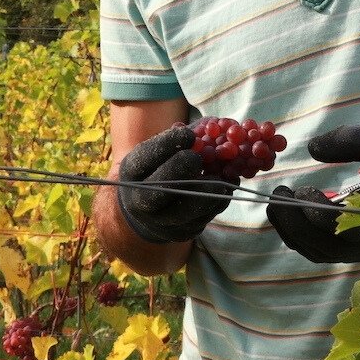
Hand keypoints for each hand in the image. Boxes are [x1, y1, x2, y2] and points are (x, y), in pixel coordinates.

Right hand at [115, 125, 234, 243]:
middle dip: (182, 169)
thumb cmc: (161, 167)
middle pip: (160, 187)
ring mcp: (160, 221)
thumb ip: (183, 136)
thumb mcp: (161, 149)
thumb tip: (211, 125)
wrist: (151, 209)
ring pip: (186, 208)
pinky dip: (218, 202)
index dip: (167, 144)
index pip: (146, 157)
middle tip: (199, 157)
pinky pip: (202, 219)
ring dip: (208, 190)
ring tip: (223, 176)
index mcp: (133, 172)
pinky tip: (226, 187)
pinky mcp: (180, 234)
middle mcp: (141, 200)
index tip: (189, 134)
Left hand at [266, 125, 359, 263]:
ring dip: (292, 232)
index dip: (314, 209)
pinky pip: (322, 251)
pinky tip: (286, 216)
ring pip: (319, 252)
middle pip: (324, 244)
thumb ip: (350, 139)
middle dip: (294, 222)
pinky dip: (300, 238)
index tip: (300, 188)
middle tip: (276, 196)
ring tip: (275, 205)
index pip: (342, 224)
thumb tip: (311, 148)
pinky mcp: (355, 249)